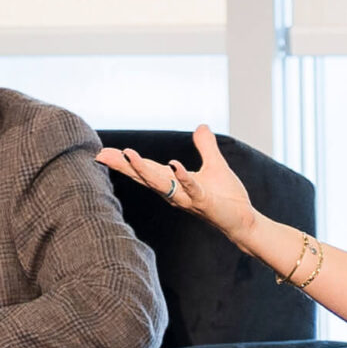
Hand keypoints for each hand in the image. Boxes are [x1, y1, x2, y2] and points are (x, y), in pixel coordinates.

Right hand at [95, 124, 259, 241]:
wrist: (243, 221)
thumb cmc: (226, 197)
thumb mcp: (215, 165)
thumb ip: (206, 146)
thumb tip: (201, 126)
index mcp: (173, 183)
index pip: (146, 169)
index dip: (125, 162)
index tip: (103, 153)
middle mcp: (175, 192)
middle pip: (145, 177)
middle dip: (125, 166)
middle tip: (103, 155)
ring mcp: (188, 198)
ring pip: (162, 184)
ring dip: (146, 171)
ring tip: (130, 156)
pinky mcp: (205, 201)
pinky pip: (191, 188)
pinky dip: (182, 176)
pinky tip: (174, 163)